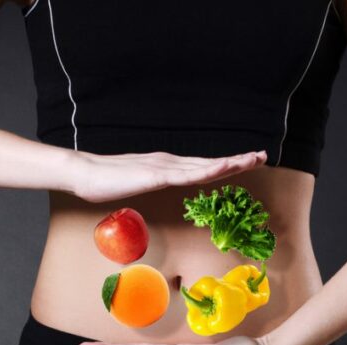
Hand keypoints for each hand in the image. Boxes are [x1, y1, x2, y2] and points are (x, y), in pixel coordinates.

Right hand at [68, 149, 267, 202]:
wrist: (84, 173)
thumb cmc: (104, 181)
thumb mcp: (136, 184)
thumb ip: (150, 183)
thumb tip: (157, 188)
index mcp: (167, 166)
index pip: (202, 166)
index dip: (226, 164)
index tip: (247, 161)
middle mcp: (170, 162)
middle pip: (209, 163)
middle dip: (238, 160)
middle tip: (262, 155)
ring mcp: (164, 167)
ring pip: (204, 166)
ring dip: (230, 162)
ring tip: (253, 159)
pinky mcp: (156, 174)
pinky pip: (188, 174)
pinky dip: (209, 170)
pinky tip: (224, 167)